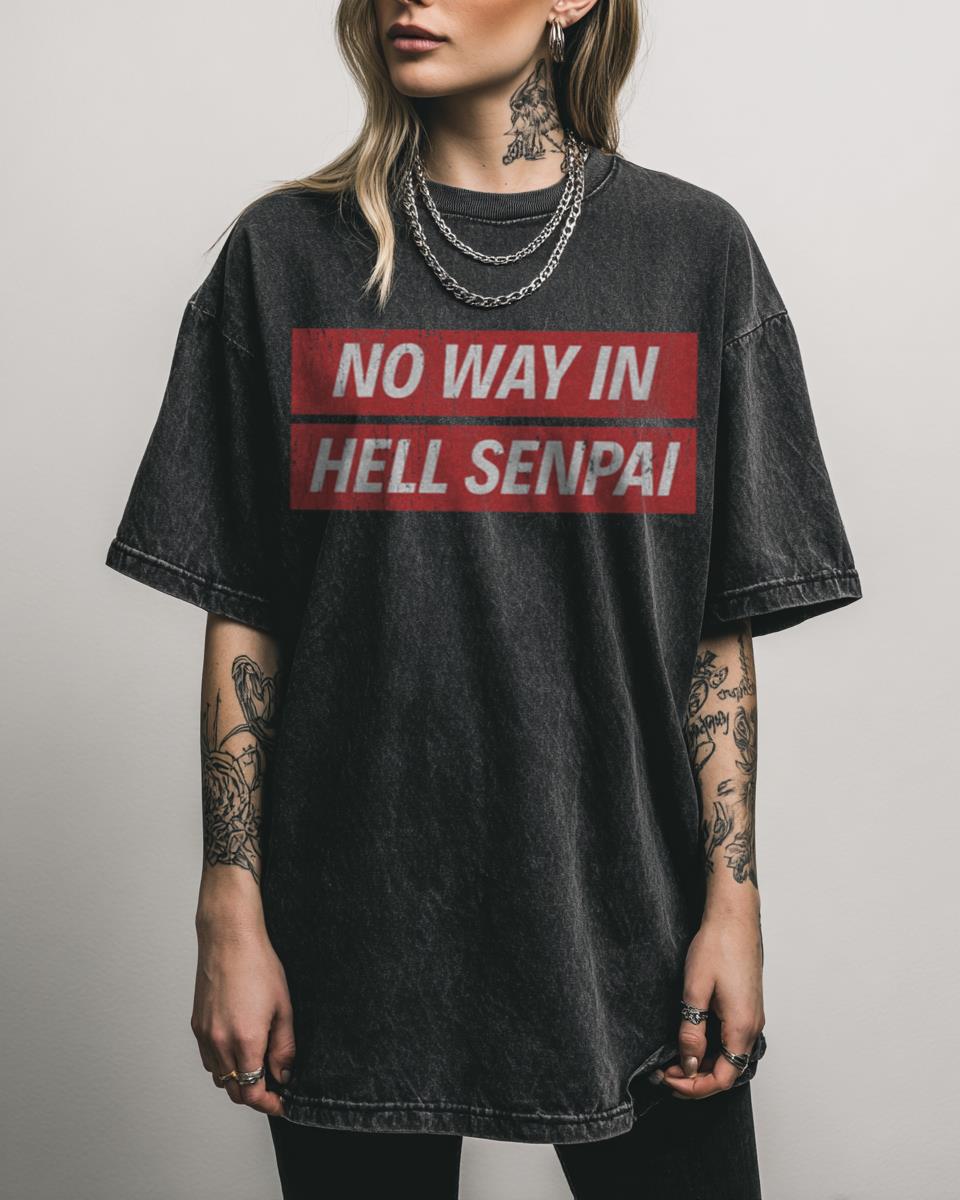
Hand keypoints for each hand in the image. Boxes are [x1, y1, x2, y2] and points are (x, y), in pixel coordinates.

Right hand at [191, 917, 295, 1116]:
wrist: (229, 940)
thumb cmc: (258, 966)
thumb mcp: (283, 1007)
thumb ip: (284, 1047)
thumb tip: (284, 1074)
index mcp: (245, 1040)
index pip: (252, 1092)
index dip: (268, 1104)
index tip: (281, 1103)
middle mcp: (220, 1043)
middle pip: (234, 1091)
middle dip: (254, 1096)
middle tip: (274, 1088)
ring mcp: (205, 1035)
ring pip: (219, 1077)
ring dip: (238, 1081)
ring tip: (258, 1066)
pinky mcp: (196, 1026)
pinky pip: (208, 1059)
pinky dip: (223, 1065)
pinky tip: (238, 1050)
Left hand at [658, 909, 764, 1099]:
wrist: (734, 918)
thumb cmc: (717, 946)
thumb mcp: (695, 990)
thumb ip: (692, 1031)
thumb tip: (689, 1064)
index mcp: (742, 1027)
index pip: (722, 1078)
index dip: (694, 1087)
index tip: (668, 1079)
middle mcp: (753, 1027)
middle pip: (727, 1071)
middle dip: (695, 1079)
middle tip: (664, 1072)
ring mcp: (752, 1017)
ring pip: (729, 1057)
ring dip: (703, 1064)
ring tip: (673, 1059)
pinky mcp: (747, 1008)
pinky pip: (731, 1040)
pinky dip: (711, 1049)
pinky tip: (691, 1041)